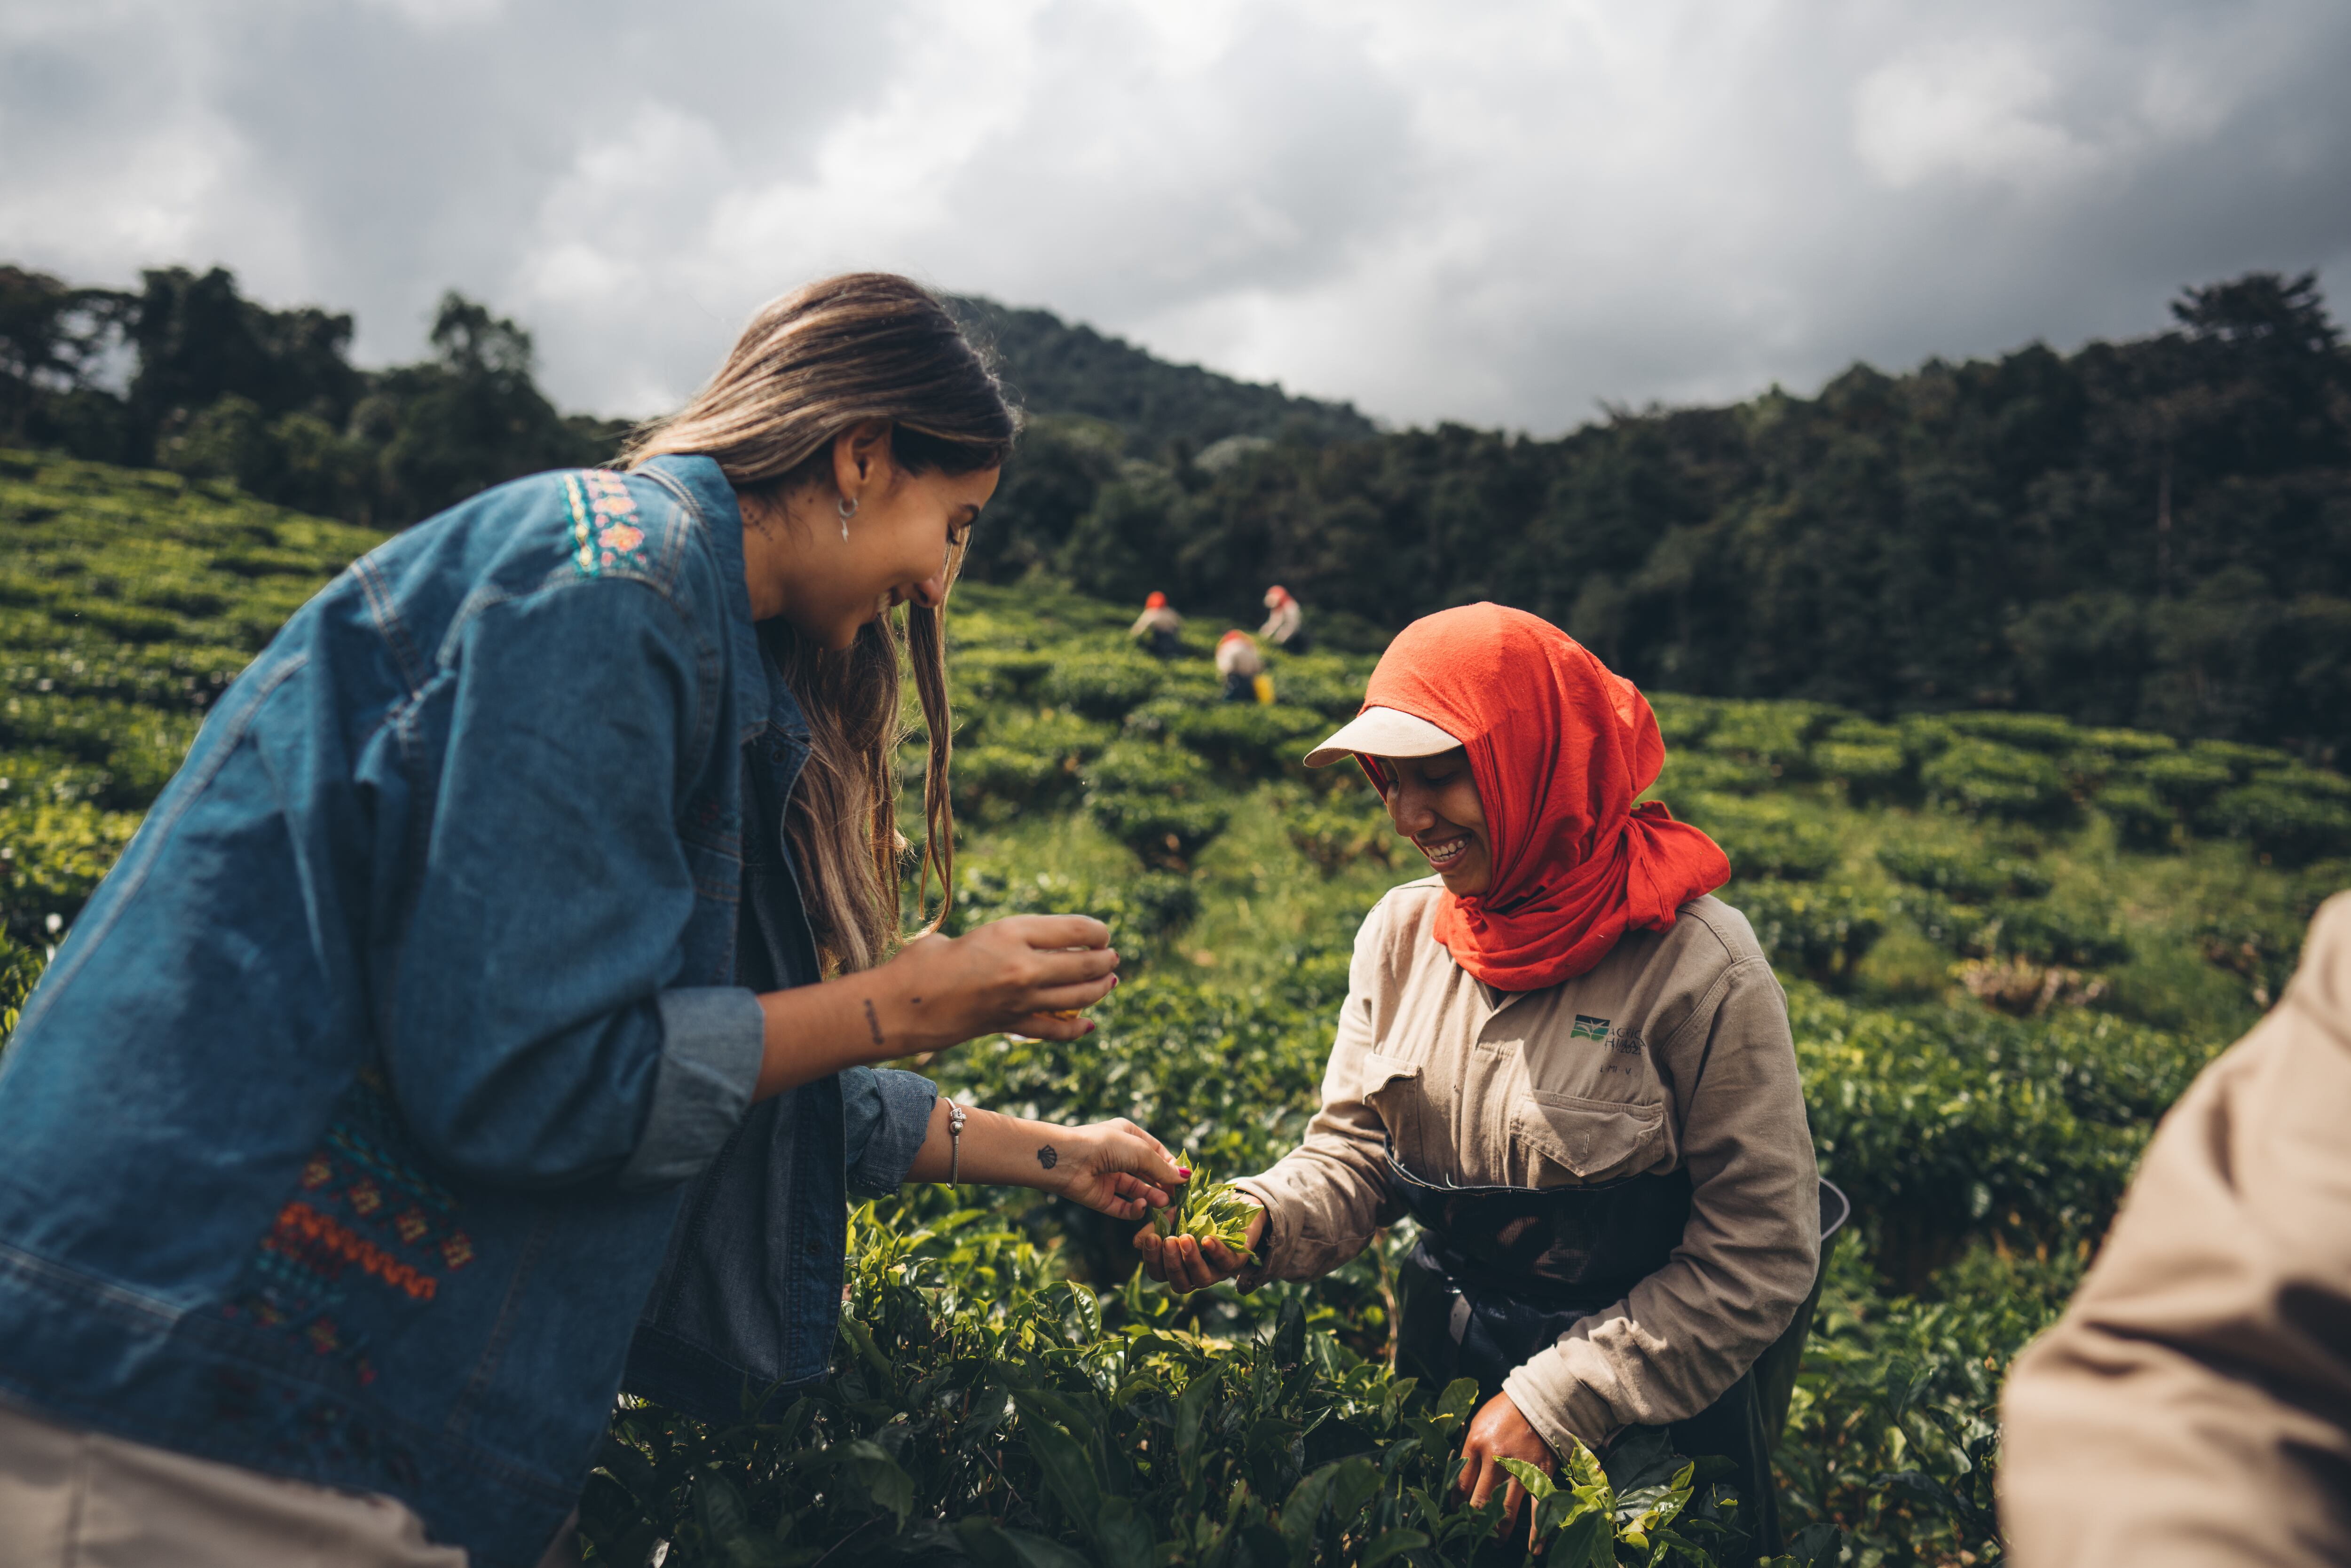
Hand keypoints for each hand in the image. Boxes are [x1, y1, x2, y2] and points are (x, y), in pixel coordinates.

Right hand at [876, 915, 1118, 1055]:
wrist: (898, 1005)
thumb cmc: (922, 961)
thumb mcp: (968, 935)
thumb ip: (999, 939)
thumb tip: (1021, 946)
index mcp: (1011, 932)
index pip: (1076, 930)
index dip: (1097, 932)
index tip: (1101, 935)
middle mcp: (1022, 966)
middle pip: (1084, 965)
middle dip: (1104, 962)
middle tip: (1111, 959)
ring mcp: (1019, 1000)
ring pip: (1076, 998)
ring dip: (1098, 991)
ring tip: (1108, 983)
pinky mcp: (1010, 1026)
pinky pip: (1054, 1029)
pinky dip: (1075, 1029)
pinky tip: (1088, 1025)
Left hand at [1043, 1119, 1189, 1218]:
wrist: (1065, 1160)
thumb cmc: (1104, 1145)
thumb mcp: (1140, 1151)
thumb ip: (1162, 1167)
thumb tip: (1185, 1177)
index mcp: (1128, 1136)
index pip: (1156, 1152)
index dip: (1170, 1166)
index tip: (1184, 1180)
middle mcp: (1119, 1156)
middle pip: (1148, 1174)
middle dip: (1164, 1185)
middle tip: (1178, 1198)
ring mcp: (1109, 1177)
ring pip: (1138, 1191)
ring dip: (1152, 1198)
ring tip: (1164, 1204)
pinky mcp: (1101, 1197)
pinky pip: (1122, 1207)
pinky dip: (1134, 1209)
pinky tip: (1141, 1207)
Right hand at [1133, 1197, 1266, 1291]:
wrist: (1234, 1204)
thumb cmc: (1199, 1215)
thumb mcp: (1174, 1217)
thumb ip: (1157, 1228)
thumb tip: (1136, 1243)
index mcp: (1178, 1266)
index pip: (1160, 1274)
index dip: (1152, 1260)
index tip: (1150, 1238)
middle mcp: (1196, 1274)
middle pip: (1180, 1284)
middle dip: (1172, 1263)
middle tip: (1168, 1240)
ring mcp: (1218, 1271)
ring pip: (1202, 1280)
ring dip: (1191, 1260)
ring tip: (1185, 1238)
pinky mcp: (1238, 1261)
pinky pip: (1227, 1263)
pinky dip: (1216, 1252)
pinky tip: (1207, 1238)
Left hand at [1456, 1391, 1556, 1546]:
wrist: (1541, 1399)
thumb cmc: (1505, 1411)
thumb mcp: (1479, 1423)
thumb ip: (1470, 1451)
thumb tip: (1460, 1480)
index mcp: (1476, 1443)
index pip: (1460, 1485)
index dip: (1456, 1504)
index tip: (1457, 1512)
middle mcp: (1496, 1458)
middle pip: (1480, 1501)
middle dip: (1475, 1521)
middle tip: (1473, 1531)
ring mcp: (1521, 1468)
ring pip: (1506, 1510)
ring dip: (1499, 1530)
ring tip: (1495, 1540)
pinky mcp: (1542, 1474)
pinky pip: (1539, 1507)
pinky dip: (1538, 1531)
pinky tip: (1534, 1548)